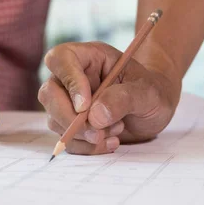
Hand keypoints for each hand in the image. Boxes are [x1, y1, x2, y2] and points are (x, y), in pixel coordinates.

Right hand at [38, 42, 180, 154]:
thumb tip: (94, 116)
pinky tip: (111, 142)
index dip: (69, 81)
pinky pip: (67, 139)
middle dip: (70, 118)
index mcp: (89, 57)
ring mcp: (69, 102)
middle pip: (49, 93)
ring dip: (84, 135)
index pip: (61, 59)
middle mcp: (73, 77)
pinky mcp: (72, 124)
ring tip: (117, 130)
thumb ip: (124, 99)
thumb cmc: (153, 92)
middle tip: (97, 132)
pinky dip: (87, 147)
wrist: (155, 110)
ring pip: (55, 120)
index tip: (85, 106)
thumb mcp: (148, 92)